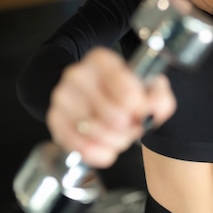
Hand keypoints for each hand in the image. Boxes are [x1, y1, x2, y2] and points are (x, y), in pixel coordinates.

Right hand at [46, 48, 176, 167]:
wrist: (89, 93)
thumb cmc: (119, 89)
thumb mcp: (146, 85)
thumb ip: (158, 96)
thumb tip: (152, 110)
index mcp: (101, 60)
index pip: (126, 90)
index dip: (139, 108)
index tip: (141, 109)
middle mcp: (78, 75)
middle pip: (114, 115)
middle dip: (130, 127)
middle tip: (133, 125)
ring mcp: (63, 97)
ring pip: (97, 133)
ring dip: (117, 141)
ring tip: (120, 134)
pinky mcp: (55, 119)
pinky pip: (81, 147)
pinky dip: (100, 152)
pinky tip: (107, 146)